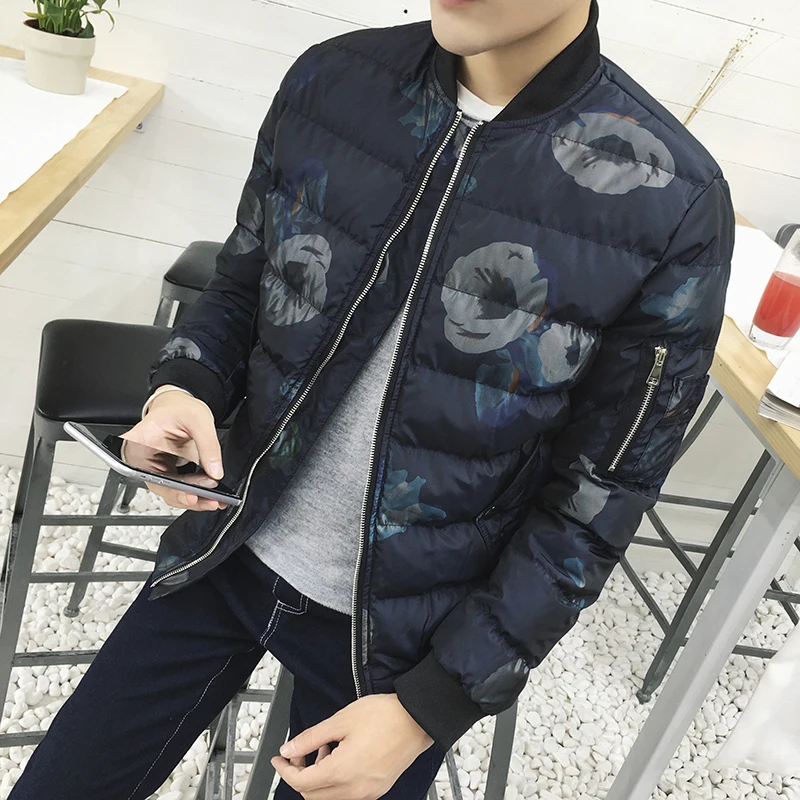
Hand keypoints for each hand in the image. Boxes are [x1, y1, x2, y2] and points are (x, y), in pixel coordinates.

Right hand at [121, 387, 225, 511]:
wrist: (179, 408)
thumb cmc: (179, 409)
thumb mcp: (198, 419)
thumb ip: (208, 445)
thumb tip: (215, 471)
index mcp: (138, 442)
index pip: (142, 469)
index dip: (164, 485)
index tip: (184, 492)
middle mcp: (141, 460)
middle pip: (160, 487)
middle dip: (186, 495)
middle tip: (207, 498)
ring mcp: (154, 470)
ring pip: (171, 493)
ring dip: (194, 499)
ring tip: (214, 499)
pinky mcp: (166, 476)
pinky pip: (180, 490)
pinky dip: (197, 495)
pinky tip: (212, 497)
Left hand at [271, 694, 433, 799]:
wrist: (417, 719)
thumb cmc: (384, 716)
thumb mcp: (341, 720)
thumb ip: (311, 738)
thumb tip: (289, 749)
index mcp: (342, 772)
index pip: (301, 783)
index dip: (284, 770)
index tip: (279, 759)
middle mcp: (354, 790)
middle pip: (312, 796)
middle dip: (300, 775)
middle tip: (300, 753)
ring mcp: (367, 793)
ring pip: (329, 798)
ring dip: (318, 779)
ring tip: (325, 748)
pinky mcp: (376, 790)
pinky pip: (346, 794)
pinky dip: (336, 781)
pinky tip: (341, 756)